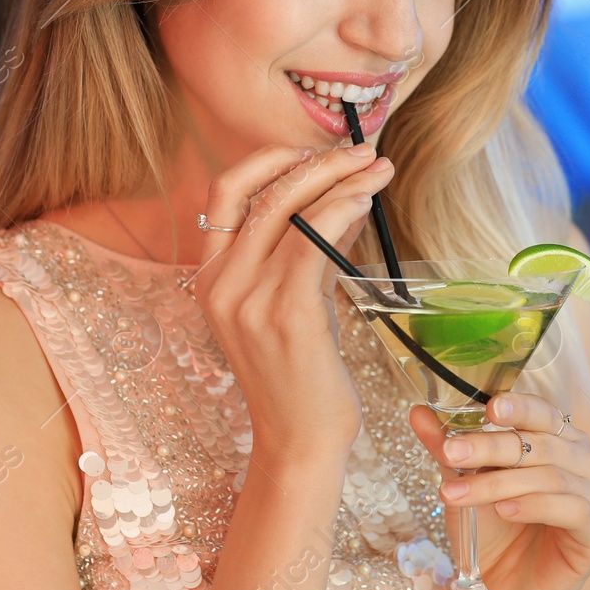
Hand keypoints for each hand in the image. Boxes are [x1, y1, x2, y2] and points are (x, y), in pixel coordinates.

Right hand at [194, 143, 394, 465]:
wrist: (299, 440)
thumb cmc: (301, 373)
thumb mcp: (295, 300)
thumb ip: (310, 248)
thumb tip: (347, 192)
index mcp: (210, 278)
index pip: (225, 192)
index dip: (268, 159)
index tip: (314, 149)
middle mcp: (220, 284)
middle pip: (262, 191)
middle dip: (317, 161)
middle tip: (362, 150)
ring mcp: (248, 299)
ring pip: (291, 209)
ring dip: (341, 178)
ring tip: (379, 168)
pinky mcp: (286, 313)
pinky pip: (314, 241)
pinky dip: (343, 209)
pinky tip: (366, 199)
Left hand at [410, 392, 589, 589]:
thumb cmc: (494, 531)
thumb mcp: (465, 483)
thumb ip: (447, 448)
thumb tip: (418, 411)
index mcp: (563, 442)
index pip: (545, 413)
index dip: (520, 407)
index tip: (489, 407)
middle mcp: (589, 464)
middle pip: (541, 445)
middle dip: (490, 448)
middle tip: (449, 452)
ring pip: (551, 477)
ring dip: (498, 483)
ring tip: (456, 492)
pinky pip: (573, 509)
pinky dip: (535, 506)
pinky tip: (504, 510)